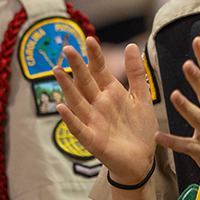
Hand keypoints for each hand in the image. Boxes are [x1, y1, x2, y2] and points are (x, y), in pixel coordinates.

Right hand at [55, 38, 158, 185]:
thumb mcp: (141, 97)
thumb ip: (136, 73)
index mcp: (111, 92)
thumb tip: (130, 45)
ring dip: (67, 87)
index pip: (99, 70)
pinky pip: (78, 128)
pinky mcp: (92, 139)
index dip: (94, 56)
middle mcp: (98, 104)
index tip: (90, 39)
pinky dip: (70, 119)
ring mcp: (93, 121)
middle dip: (77, 66)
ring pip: (77, 101)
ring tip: (58, 71)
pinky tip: (61, 108)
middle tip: (67, 48)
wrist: (142, 160)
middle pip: (85, 81)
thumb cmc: (140, 128)